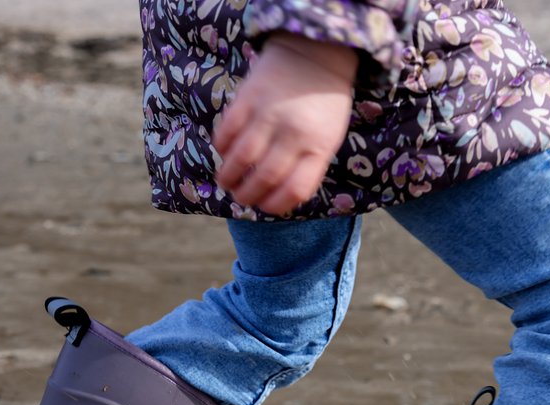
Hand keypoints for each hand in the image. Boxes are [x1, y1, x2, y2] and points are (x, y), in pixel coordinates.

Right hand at [213, 33, 357, 215]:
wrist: (315, 53)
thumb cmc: (323, 105)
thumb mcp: (328, 139)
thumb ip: (308, 166)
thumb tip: (277, 197)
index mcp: (318, 147)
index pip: (295, 189)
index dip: (275, 205)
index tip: (264, 206)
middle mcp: (294, 133)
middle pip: (265, 178)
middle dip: (247, 195)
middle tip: (240, 197)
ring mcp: (269, 114)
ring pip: (242, 158)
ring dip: (229, 177)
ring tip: (226, 183)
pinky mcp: (248, 97)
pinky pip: (227, 131)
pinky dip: (222, 148)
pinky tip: (224, 153)